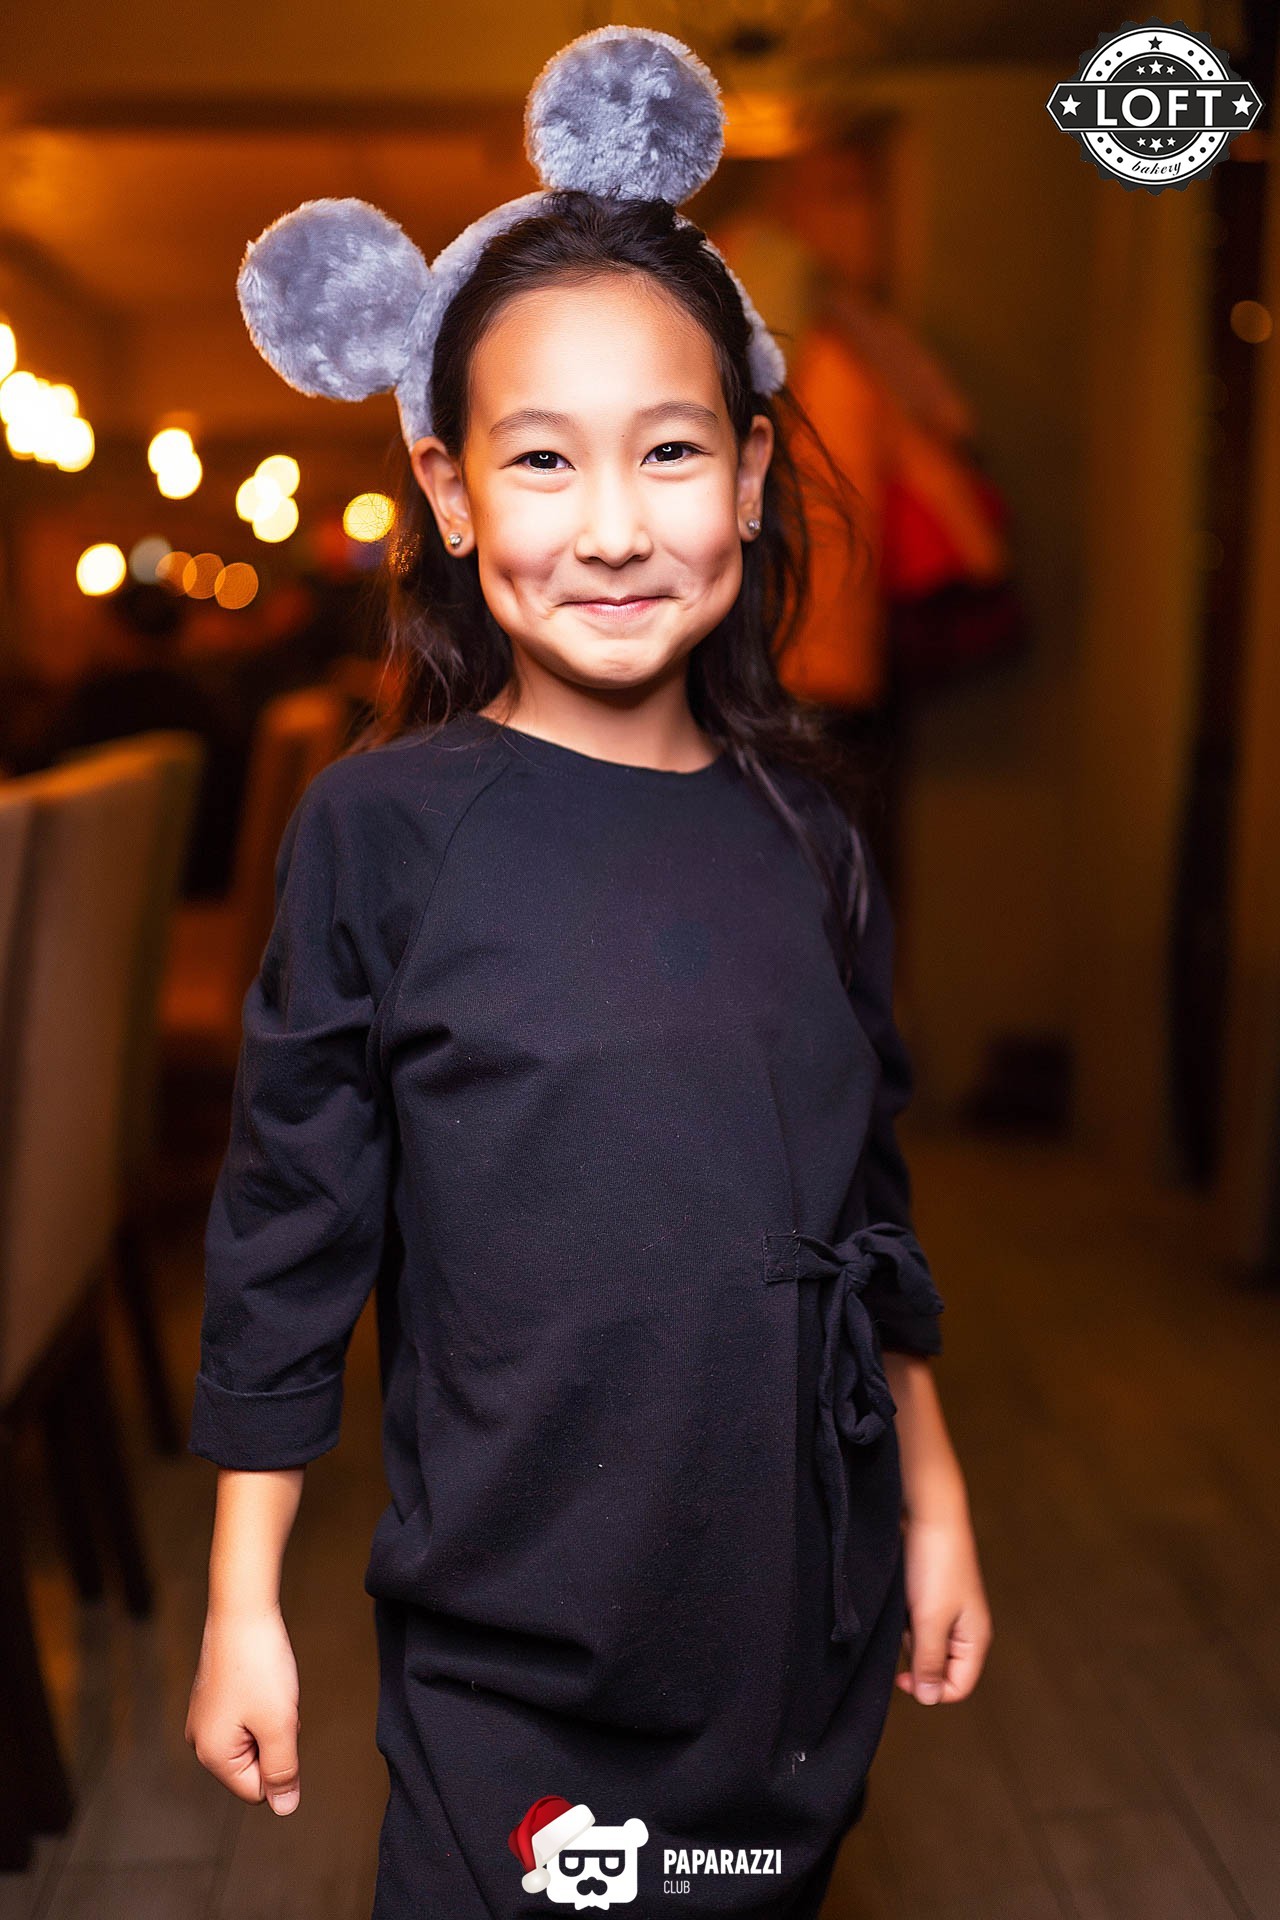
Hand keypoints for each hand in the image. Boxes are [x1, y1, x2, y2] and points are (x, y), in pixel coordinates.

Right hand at [185, 1603, 301, 1813]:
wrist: (241, 1609)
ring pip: (254, 1738)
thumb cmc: (259, 1665)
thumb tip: (285, 1810)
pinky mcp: (212, 1697)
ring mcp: (204, 1717)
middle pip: (254, 1765)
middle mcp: (200, 1741)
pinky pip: (247, 1716)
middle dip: (275, 1739)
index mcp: (212, 1755)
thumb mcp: (280, 1725)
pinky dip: (262, 1701)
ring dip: (271, 1719)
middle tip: (276, 1703)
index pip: (257, 1790)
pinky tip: (262, 1677)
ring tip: (269, 1687)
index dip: (280, 1761)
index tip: (279, 1724)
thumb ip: (283, 1771)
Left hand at [895, 1503, 992, 1705]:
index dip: (929, 1689)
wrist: (929, 1512)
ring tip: (905, 1607)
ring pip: (923, 1644)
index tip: (900, 1675)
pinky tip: (900, 1598)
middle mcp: (964, 1628)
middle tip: (907, 1629)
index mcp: (975, 1638)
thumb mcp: (930, 1619)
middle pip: (938, 1667)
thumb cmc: (935, 1565)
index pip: (957, 1686)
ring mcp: (948, 1611)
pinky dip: (904, 1617)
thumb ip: (929, 1661)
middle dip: (917, 1656)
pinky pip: (915, 1622)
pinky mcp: (930, 1596)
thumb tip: (927, 1698)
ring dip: (909, 1634)